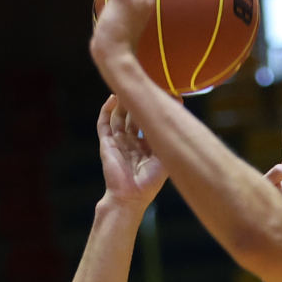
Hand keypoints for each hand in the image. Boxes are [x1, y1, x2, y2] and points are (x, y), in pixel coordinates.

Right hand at [97, 96, 165, 212]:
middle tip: (143, 85)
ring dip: (123, 102)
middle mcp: (130, 142)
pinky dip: (106, 109)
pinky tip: (113, 97)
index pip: (147, 121)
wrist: (131, 197)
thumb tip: (178, 118)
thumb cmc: (150, 182)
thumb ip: (169, 140)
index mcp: (145, 146)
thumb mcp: (165, 158)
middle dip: (137, 101)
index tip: (161, 94)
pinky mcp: (106, 143)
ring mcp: (117, 142)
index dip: (151, 109)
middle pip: (132, 116)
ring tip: (129, 86)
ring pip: (118, 116)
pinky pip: (103, 123)